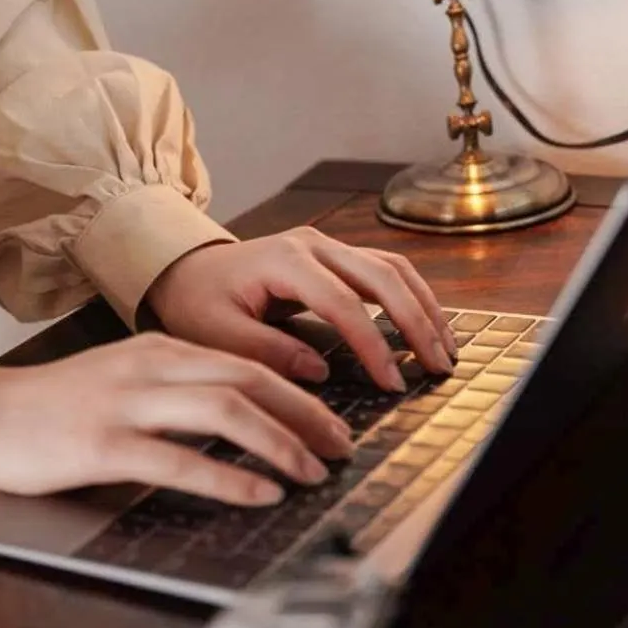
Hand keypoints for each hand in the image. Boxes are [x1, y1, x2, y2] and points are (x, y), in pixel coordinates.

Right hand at [0, 334, 353, 505]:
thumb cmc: (48, 407)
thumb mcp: (120, 379)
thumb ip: (172, 389)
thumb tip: (237, 416)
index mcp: (156, 349)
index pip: (248, 361)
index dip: (300, 392)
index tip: (333, 421)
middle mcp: (148, 367)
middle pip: (249, 379)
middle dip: (307, 415)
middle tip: (342, 447)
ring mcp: (125, 404)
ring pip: (225, 411)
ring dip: (281, 443)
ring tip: (314, 472)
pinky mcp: (102, 445)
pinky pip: (180, 460)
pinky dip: (229, 476)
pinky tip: (259, 492)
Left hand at [144, 228, 454, 390]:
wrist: (182, 269)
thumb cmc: (195, 302)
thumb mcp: (214, 334)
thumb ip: (264, 351)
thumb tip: (318, 372)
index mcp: (284, 260)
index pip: (344, 303)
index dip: (374, 345)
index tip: (394, 382)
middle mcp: (312, 244)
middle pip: (383, 276)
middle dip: (417, 322)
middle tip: (438, 367)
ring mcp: (325, 246)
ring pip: (393, 268)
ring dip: (424, 307)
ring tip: (445, 350)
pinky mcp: (332, 255)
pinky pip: (384, 270)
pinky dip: (411, 297)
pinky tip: (426, 327)